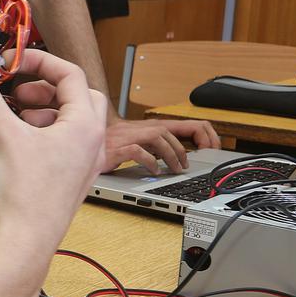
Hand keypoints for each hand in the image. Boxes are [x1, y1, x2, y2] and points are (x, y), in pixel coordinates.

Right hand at [0, 48, 106, 253]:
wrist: (22, 244)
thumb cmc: (24, 198)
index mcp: (85, 126)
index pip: (70, 74)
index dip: (39, 61)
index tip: (13, 63)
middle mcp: (91, 145)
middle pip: (77, 97)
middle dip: (44, 88)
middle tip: (18, 90)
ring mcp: (82, 165)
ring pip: (71, 123)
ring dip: (43, 111)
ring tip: (15, 115)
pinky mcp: (68, 181)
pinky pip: (63, 146)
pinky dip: (42, 135)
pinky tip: (16, 144)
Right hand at [101, 118, 220, 174]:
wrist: (84, 137)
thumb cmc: (114, 142)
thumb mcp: (141, 141)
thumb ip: (160, 146)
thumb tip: (182, 157)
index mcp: (154, 126)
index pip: (191, 124)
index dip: (207, 137)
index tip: (211, 151)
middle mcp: (144, 128)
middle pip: (173, 132)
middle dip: (185, 151)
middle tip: (186, 168)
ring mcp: (131, 136)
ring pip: (159, 139)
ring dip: (171, 155)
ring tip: (174, 170)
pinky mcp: (119, 147)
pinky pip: (139, 151)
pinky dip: (150, 162)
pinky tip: (154, 171)